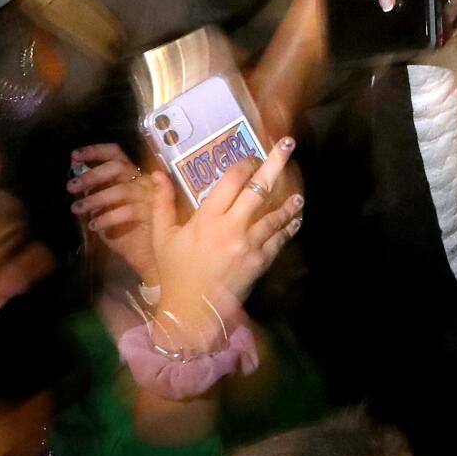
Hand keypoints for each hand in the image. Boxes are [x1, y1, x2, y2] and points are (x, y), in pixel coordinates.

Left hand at [68, 145, 157, 284]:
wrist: (145, 258)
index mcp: (131, 175)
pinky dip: (107, 217)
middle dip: (92, 175)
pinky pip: (128, 211)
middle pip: (118, 167)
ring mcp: (151, 197)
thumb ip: (90, 190)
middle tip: (70, 187)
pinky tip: (93, 225)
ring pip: (122, 189)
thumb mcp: (101, 209)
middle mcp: (143, 181)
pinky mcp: (154, 214)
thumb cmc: (123, 231)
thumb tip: (73, 170)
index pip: (116, 154)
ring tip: (76, 209)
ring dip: (95, 198)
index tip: (74, 156)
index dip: (95, 151)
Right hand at [147, 137, 303, 353]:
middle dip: (275, 163)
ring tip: (298, 193)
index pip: (232, 181)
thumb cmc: (174, 271)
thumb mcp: (162, 237)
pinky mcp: (260, 262)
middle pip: (259, 189)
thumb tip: (157, 174)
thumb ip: (162, 203)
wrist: (191, 311)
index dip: (244, 164)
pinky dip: (289, 227)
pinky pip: (280, 239)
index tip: (251, 156)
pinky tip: (296, 219)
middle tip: (288, 144)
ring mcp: (249, 245)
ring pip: (276, 214)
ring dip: (289, 201)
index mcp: (206, 218)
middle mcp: (231, 227)